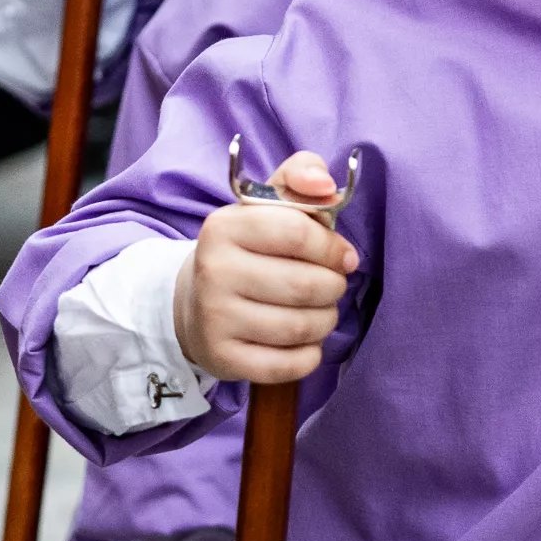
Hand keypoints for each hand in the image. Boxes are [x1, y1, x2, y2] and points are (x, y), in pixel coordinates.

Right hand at [174, 151, 359, 383]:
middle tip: (331, 286)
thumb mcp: (268, 204)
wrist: (196, 302)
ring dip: (325, 320)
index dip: (333, 247)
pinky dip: (309, 354)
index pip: (299, 233)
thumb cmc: (249, 248)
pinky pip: (290, 365)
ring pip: (302, 327)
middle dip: (333, 287)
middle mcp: (213, 271)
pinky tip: (303, 340)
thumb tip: (324, 184)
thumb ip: (302, 176)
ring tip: (320, 311)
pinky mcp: (223, 359)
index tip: (344, 256)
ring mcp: (214, 318)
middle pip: (306, 285)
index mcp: (224, 226)